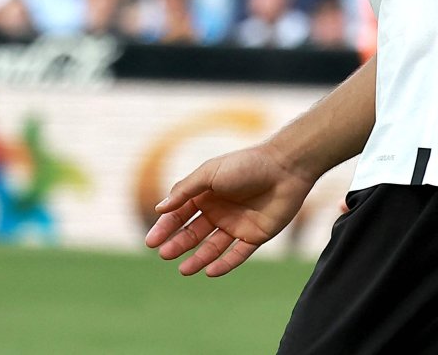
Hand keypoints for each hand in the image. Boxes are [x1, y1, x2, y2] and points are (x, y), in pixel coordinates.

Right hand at [144, 141, 314, 277]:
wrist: (284, 168)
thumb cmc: (245, 165)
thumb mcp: (209, 173)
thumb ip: (184, 191)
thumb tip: (159, 208)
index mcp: (204, 194)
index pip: (179, 214)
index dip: (165, 228)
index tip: (152, 242)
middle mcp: (218, 211)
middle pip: (193, 232)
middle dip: (178, 244)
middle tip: (164, 255)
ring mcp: (236, 224)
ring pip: (212, 247)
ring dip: (197, 258)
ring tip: (183, 270)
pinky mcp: (255, 236)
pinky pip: (237, 254)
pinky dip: (224, 264)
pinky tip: (210, 271)